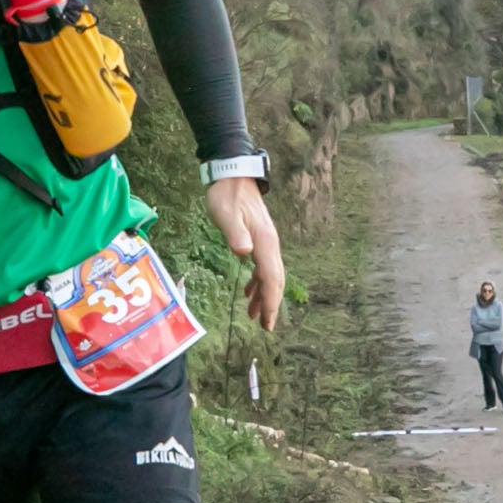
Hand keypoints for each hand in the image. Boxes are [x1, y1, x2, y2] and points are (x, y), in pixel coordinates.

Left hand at [204, 176, 284, 329]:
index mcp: (264, 242)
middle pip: (275, 280)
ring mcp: (265, 242)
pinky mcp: (258, 239)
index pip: (271, 278)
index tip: (268, 322)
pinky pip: (262, 267)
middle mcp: (269, 245)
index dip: (271, 302)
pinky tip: (248, 292)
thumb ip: (235, 234)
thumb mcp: (227, 214)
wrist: (233, 176)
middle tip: (266, 327)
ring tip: (254, 316)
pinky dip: (257, 282)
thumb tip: (244, 253)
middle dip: (271, 304)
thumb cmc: (227, 196)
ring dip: (263, 296)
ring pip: (269, 275)